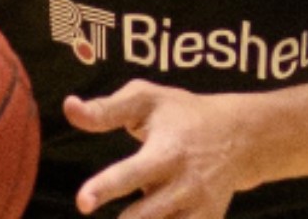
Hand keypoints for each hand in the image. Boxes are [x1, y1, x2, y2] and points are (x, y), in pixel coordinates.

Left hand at [64, 80, 254, 218]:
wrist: (238, 136)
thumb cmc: (182, 114)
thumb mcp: (148, 100)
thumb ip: (107, 108)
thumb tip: (69, 107)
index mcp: (168, 151)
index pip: (132, 173)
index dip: (105, 188)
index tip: (82, 202)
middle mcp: (183, 185)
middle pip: (142, 217)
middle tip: (89, 209)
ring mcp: (196, 210)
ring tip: (122, 218)